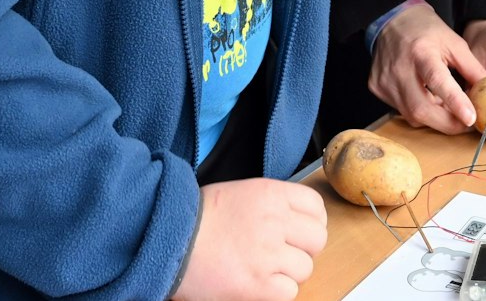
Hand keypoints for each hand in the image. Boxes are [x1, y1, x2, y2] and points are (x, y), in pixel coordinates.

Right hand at [173, 178, 325, 300]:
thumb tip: (294, 221)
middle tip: (282, 253)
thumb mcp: (239, 194)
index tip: (299, 231)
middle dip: (303, 249)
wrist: (168, 239)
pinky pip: (289, 292)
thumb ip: (271, 204)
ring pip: (305, 268)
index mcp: (271, 194)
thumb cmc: (196, 218)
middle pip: (317, 239)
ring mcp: (268, 254)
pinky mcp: (258, 284)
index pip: (316, 207)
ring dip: (288, 272)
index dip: (311, 222)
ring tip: (263, 268)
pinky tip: (257, 283)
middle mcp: (275, 221)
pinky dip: (276, 291)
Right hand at [368, 4, 485, 134]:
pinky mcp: (376, 88)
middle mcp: (399, 68)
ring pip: (412, 115)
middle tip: (465, 122)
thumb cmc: (427, 31)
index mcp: (421, 52)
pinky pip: (402, 111)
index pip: (437, 80)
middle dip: (447, 122)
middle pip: (421, 109)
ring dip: (434, 117)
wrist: (393, 20)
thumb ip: (473, 70)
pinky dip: (419, 110)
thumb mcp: (455, 44)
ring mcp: (384, 80)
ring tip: (445, 105)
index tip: (470, 118)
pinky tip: (426, 97)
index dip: (454, 102)